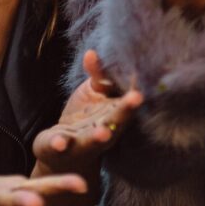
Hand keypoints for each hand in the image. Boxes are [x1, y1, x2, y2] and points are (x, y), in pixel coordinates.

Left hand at [33, 50, 141, 175]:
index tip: (145, 77)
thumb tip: (91, 52)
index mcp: (116, 113)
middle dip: (127, 109)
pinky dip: (59, 144)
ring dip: (100, 136)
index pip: (131, 100)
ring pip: (94, 139)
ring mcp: (83, 141)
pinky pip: (60, 147)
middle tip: (137, 98)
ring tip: (103, 132)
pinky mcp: (60, 148)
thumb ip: (96, 75)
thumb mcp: (93, 92)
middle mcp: (106, 129)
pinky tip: (60, 142)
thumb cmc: (85, 117)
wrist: (61, 152)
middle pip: (119, 119)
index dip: (138, 90)